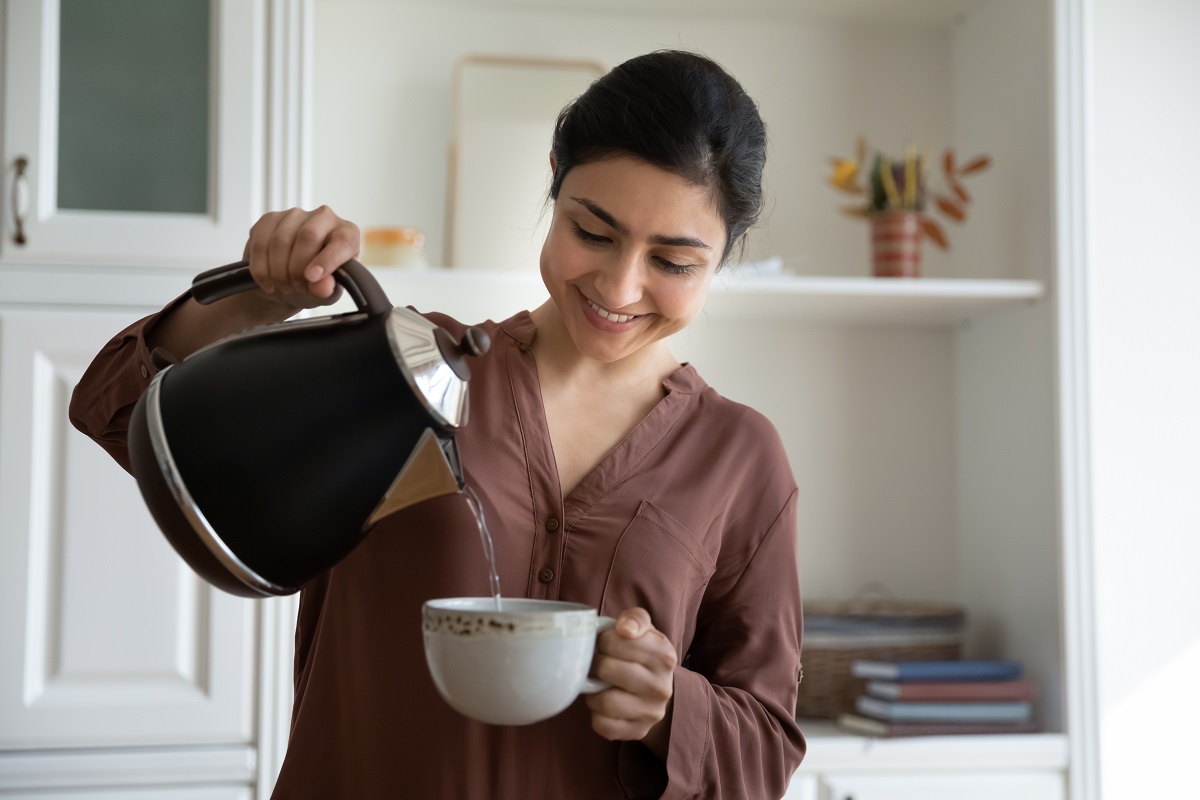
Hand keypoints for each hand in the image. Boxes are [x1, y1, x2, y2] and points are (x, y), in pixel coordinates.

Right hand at [243, 206, 360, 310]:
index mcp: (347, 233)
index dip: (327, 260)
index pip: (343, 240)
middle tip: (295, 287)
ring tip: (283, 286)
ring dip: (278, 270)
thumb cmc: (314, 284)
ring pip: (281, 240)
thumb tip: (322, 286)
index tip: (312, 278)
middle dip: (297, 268)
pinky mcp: (270, 219)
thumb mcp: (324, 294)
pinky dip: (261, 268)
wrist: (286, 283)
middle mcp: (324, 217)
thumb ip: (327, 291)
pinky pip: (261, 242)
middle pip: (308, 235)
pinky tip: (267, 281)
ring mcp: (296, 215)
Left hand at [586, 608, 677, 756]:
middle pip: (606, 669)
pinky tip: (604, 705)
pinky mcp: (638, 731)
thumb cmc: (643, 654)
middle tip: (600, 663)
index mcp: (664, 655)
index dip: (603, 640)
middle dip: (597, 664)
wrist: (659, 690)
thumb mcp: (644, 630)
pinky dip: (596, 714)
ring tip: (600, 684)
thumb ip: (635, 618)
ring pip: (603, 701)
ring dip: (594, 691)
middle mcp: (662, 686)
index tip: (606, 643)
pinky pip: (603, 726)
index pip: (617, 641)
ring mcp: (651, 712)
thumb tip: (625, 629)